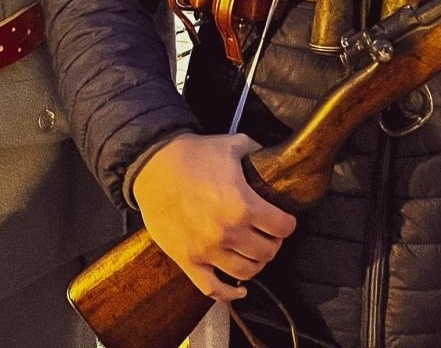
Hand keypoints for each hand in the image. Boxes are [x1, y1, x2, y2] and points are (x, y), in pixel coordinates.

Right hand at [131, 132, 296, 302]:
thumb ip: (256, 151)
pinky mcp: (187, 260)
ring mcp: (206, 250)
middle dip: (273, 243)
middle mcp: (227, 233)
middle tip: (270, 235)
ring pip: (245, 272)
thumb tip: (269, 156)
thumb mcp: (232, 145)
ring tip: (255, 253)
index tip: (286, 220)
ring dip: (256, 264)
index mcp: (243, 205)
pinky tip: (240, 291)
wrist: (152, 167)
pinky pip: (212, 289)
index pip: (282, 227)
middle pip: (267, 252)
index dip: (288, 223)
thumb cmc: (191, 155)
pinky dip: (229, 294)